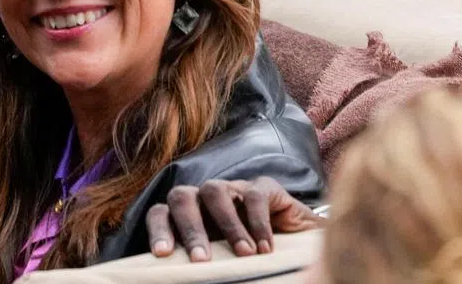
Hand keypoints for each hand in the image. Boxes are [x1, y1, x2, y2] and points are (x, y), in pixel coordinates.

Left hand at [146, 178, 319, 262]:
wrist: (302, 246)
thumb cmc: (255, 260)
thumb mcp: (227, 265)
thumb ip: (210, 268)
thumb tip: (195, 281)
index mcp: (190, 217)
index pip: (161, 213)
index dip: (158, 230)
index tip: (163, 254)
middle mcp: (206, 199)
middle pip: (181, 197)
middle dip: (189, 228)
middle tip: (201, 260)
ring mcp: (233, 189)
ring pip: (214, 190)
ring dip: (226, 223)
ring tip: (243, 254)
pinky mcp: (263, 187)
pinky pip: (254, 196)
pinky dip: (259, 223)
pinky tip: (266, 248)